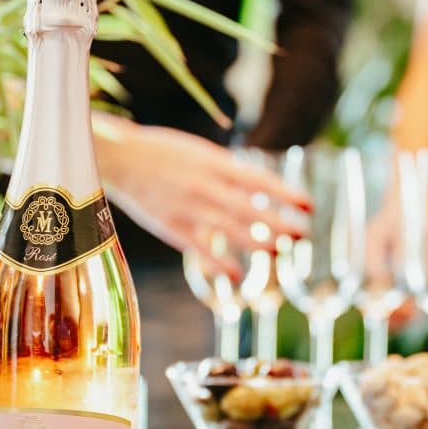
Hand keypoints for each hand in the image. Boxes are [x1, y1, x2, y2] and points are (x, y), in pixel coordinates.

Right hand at [95, 118, 311, 274]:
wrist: (118, 158)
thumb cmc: (164, 152)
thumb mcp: (200, 152)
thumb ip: (229, 171)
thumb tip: (262, 188)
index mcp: (214, 163)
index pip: (259, 181)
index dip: (285, 194)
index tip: (309, 206)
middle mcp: (204, 186)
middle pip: (249, 209)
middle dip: (278, 223)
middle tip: (303, 234)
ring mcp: (187, 208)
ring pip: (228, 230)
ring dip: (256, 243)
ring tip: (278, 253)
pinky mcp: (171, 226)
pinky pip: (199, 248)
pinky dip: (218, 263)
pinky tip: (236, 276)